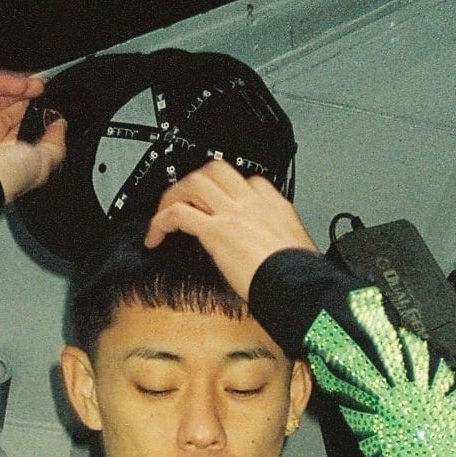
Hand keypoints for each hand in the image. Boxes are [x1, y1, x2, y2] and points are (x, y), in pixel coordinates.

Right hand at [0, 71, 65, 202]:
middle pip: (5, 111)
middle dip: (25, 100)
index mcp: (0, 159)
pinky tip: (21, 84)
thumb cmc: (4, 177)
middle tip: (41, 91)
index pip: (16, 130)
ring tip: (36, 86)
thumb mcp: (42, 164)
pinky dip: (2, 83)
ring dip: (16, 88)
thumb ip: (55, 146)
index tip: (48, 107)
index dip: (32, 116)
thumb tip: (61, 126)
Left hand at [144, 162, 317, 301]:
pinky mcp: (216, 231)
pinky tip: (155, 237)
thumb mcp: (295, 251)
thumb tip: (269, 256)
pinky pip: (178, 214)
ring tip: (163, 214)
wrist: (299, 286)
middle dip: (195, 182)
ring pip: (195, 183)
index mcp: (275, 206)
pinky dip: (160, 222)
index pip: (249, 182)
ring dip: (174, 195)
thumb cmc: (301, 277)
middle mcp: (253, 202)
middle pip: (217, 170)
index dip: (229, 189)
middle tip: (183, 199)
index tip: (220, 203)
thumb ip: (278, 245)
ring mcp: (233, 213)